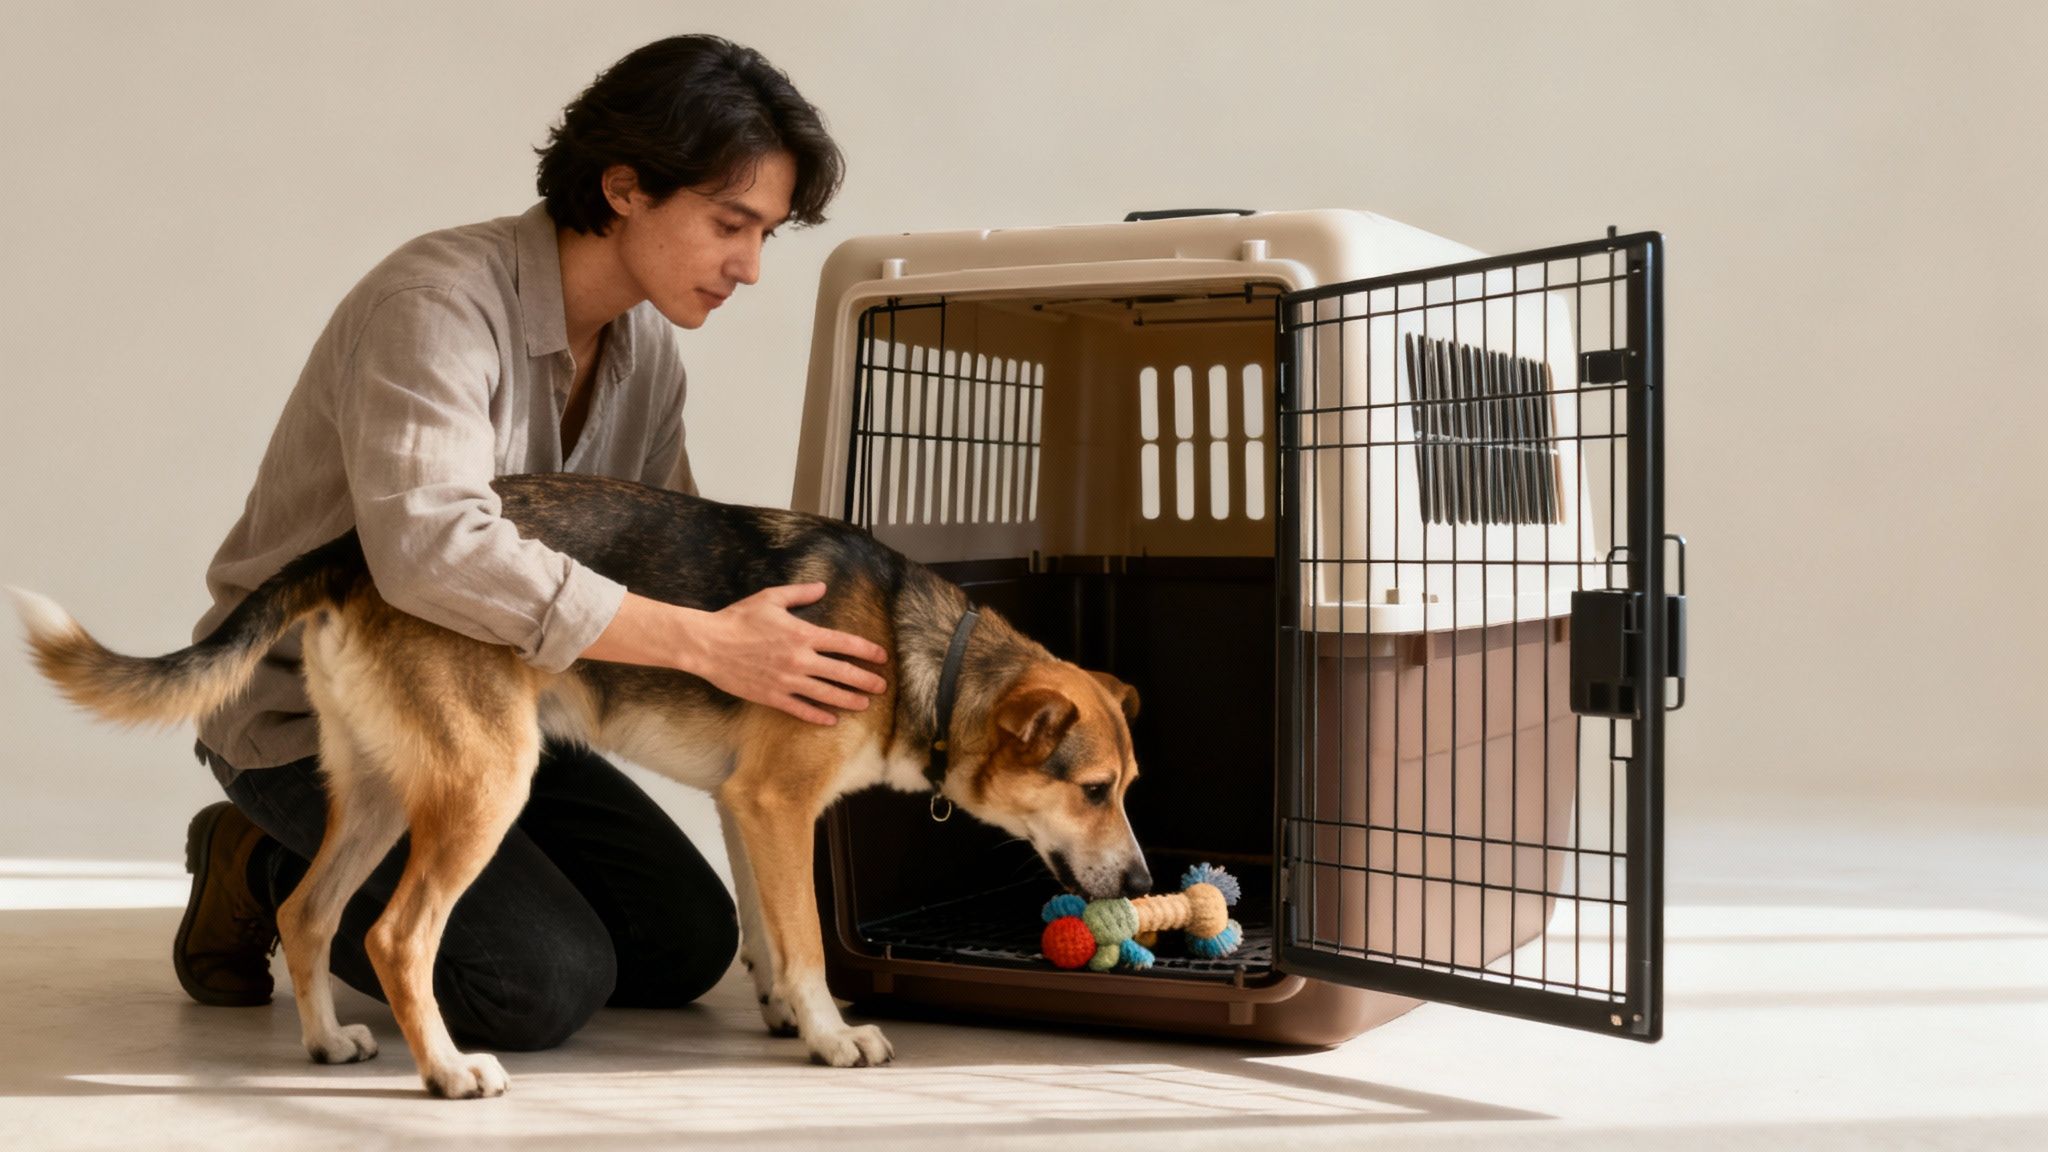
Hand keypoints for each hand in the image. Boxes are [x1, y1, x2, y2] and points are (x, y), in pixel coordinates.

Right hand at [681, 583, 888, 724]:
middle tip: (883, 686)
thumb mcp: (771, 598)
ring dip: (849, 700)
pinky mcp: (772, 696)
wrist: (708, 644)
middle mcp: (800, 659)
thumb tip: (822, 587)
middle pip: (843, 673)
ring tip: (865, 704)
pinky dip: (818, 715)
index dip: (868, 651)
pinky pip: (801, 709)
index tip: (882, 657)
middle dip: (866, 680)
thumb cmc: (738, 619)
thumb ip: (800, 594)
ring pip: (827, 694)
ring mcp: (787, 680)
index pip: (846, 644)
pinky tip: (831, 720)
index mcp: (803, 634)